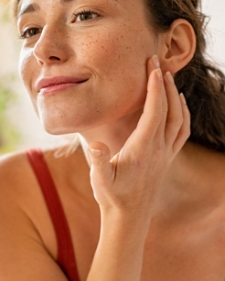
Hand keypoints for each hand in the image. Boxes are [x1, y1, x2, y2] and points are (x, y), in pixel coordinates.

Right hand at [88, 56, 189, 218]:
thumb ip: (99, 162)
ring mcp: (166, 154)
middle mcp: (159, 149)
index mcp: (143, 148)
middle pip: (169, 109)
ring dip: (175, 96)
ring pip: (180, 119)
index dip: (154, 87)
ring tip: (168, 78)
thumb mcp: (100, 180)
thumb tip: (97, 145)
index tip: (152, 67)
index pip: (154, 111)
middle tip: (157, 62)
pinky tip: (178, 105)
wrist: (129, 218)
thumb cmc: (112, 197)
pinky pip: (182, 131)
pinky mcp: (166, 159)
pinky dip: (183, 113)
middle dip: (164, 83)